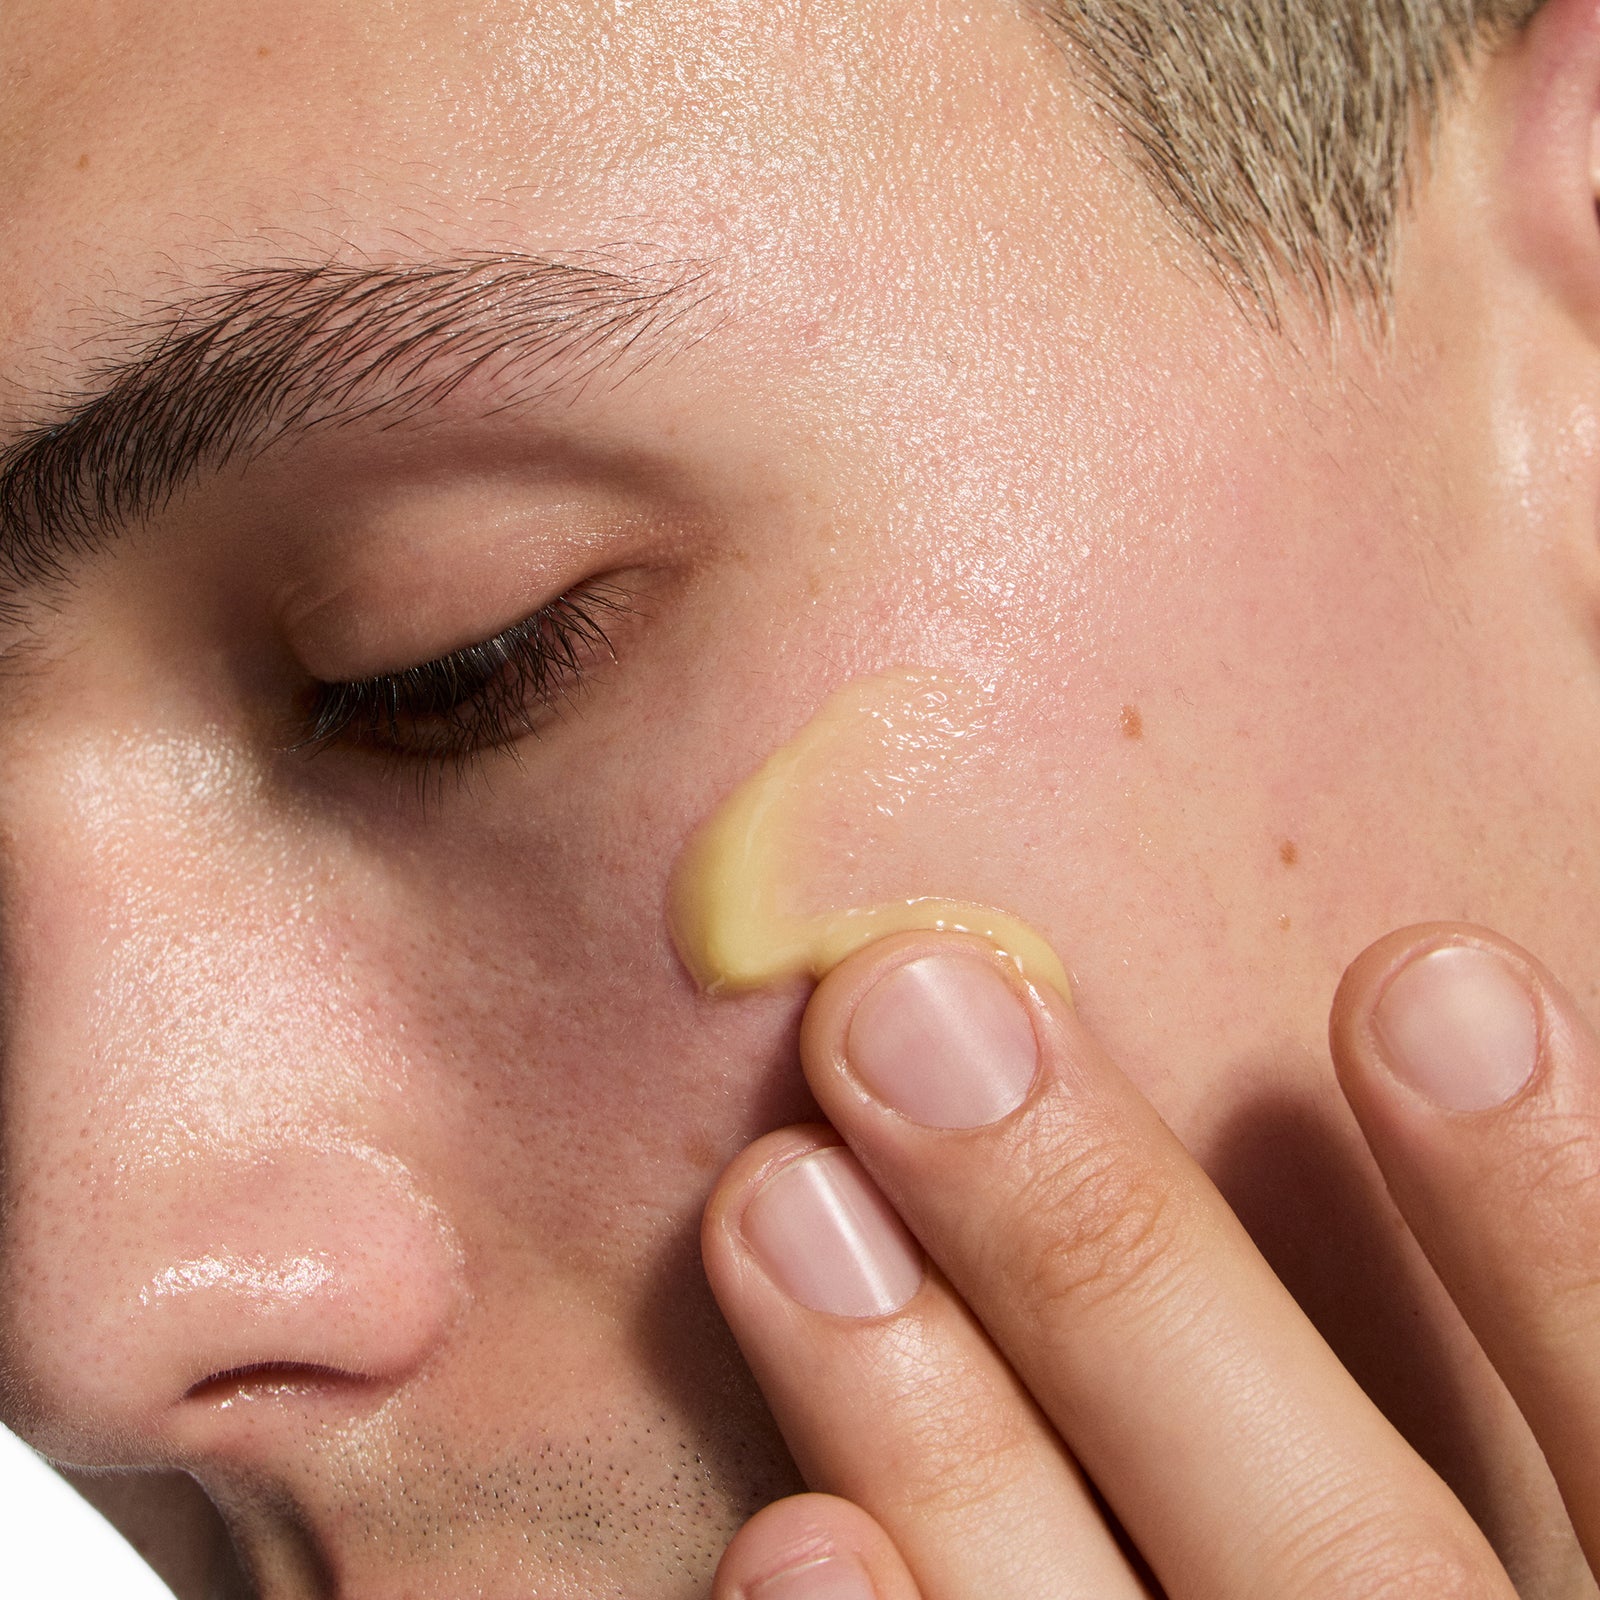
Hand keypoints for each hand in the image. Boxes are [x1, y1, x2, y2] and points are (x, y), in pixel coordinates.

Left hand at [700, 925, 1596, 1598]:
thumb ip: (1497, 1347)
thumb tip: (1434, 1005)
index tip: (1420, 974)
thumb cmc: (1416, 1560)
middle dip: (1118, 1265)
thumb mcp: (1501, 1479)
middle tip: (909, 1005)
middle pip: (1348, 1563)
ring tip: (778, 1191)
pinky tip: (786, 1539)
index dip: (1556, 1225)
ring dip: (945, 1438)